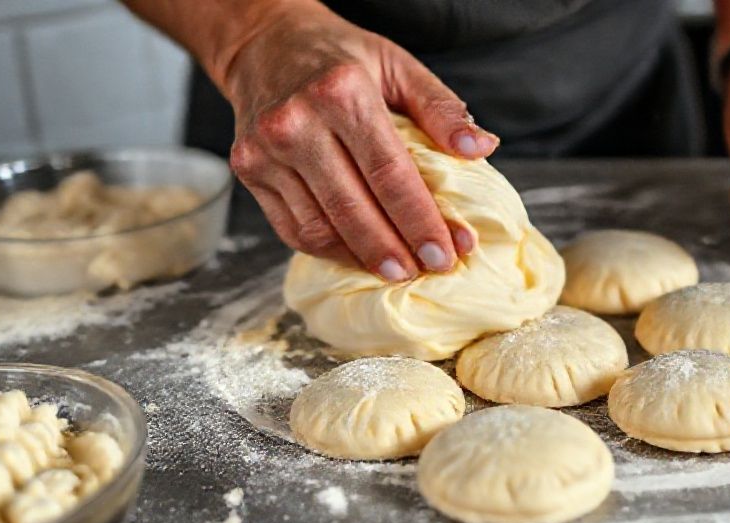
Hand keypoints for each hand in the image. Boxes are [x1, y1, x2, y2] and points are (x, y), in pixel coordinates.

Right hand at [220, 0, 496, 280]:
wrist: (265, 44)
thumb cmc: (340, 58)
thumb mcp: (398, 65)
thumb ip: (441, 108)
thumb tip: (481, 148)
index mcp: (341, 93)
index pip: (390, 174)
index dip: (420, 221)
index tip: (449, 252)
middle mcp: (296, 122)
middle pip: (353, 209)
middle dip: (395, 250)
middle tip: (426, 272)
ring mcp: (265, 150)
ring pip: (320, 228)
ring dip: (362, 258)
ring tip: (396, 270)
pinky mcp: (247, 170)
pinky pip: (293, 229)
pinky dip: (329, 250)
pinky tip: (359, 257)